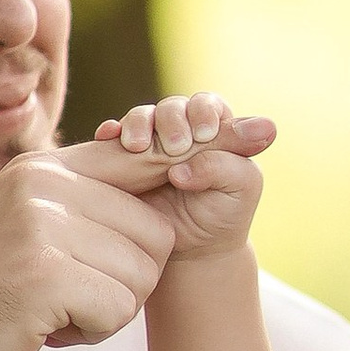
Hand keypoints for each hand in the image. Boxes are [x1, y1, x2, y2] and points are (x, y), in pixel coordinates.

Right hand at [0, 150, 181, 350]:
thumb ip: (75, 204)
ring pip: (145, 273)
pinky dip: (92, 334)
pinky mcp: (42, 275)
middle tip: (68, 301)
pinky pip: (121, 309)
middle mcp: (38, 182)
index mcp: (37, 167)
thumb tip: (167, 172)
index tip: (133, 242)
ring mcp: (38, 225)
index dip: (163, 204)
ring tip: (50, 314)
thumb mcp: (16, 231)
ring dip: (109, 310)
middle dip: (128, 280)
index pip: (142, 162)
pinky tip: (44, 333)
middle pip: (157, 230)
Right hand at [85, 92, 277, 254]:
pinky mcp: (124, 157)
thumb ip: (227, 165)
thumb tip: (187, 159)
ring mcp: (151, 141)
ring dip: (138, 124)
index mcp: (216, 129)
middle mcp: (182, 128)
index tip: (204, 134)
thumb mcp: (240, 188)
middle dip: (172, 121)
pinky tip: (108, 136)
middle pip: (172, 107)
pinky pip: (113, 137)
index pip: (207, 105)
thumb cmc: (224, 212)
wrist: (192, 245)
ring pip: (141, 117)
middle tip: (174, 147)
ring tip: (137, 146)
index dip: (203, 112)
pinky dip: (110, 132)